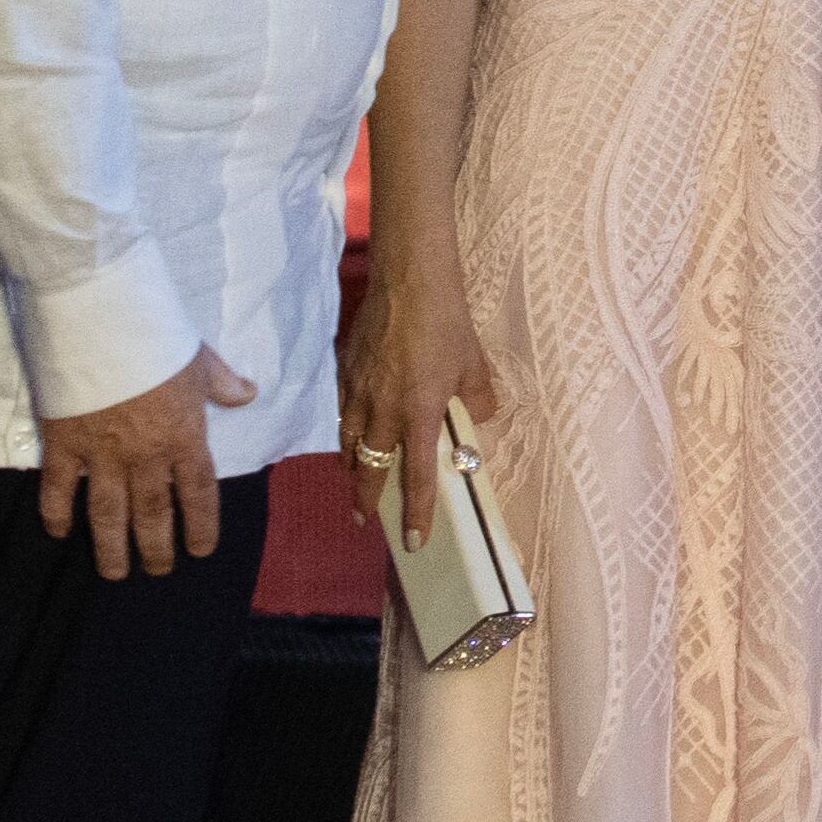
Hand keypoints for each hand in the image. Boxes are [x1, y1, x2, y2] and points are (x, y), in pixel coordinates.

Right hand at [41, 344, 255, 579]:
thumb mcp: (199, 358)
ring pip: (108, 514)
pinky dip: (57, 513)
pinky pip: (59, 489)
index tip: (200, 550)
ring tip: (114, 573)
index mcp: (184, 436)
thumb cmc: (155, 335)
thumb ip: (222, 384)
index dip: (201, 525)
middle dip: (157, 548)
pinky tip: (59, 533)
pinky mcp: (64, 444)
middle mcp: (146, 455)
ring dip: (111, 548)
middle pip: (154, 513)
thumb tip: (247, 395)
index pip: (199, 493)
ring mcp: (102, 454)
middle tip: (158, 571)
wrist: (101, 318)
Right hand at [340, 263, 502, 549]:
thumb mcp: (474, 365)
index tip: (413, 540)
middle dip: (366, 499)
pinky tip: (349, 437)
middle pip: (369, 469)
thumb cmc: (447, 323)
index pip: (417, 476)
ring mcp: (357, 391)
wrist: (408, 282)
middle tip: (364, 521)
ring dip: (352, 469)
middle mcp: (382, 411)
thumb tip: (480, 417)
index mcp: (418, 414)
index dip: (416, 512)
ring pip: (348, 444)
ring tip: (355, 484)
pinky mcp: (344, 372)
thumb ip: (478, 399)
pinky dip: (345, 433)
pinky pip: (341, 414)